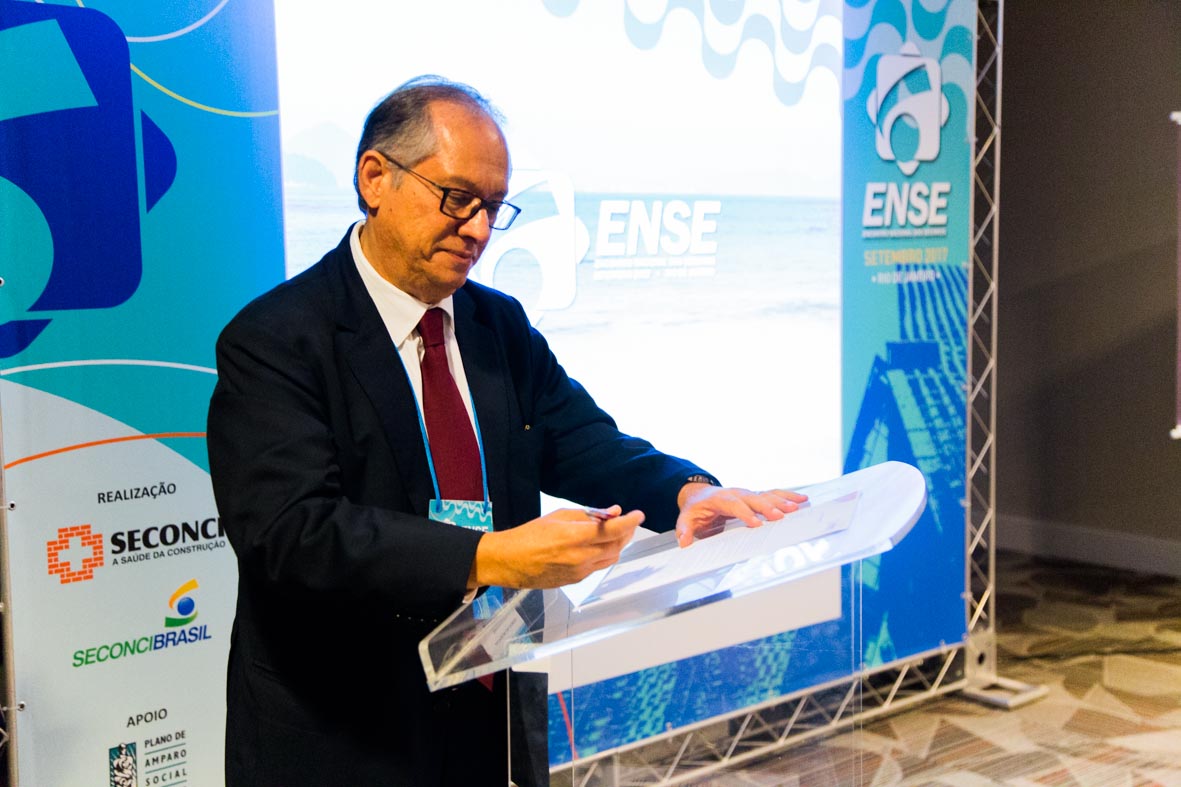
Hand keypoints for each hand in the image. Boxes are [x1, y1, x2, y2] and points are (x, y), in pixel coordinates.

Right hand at [471, 505, 643, 588]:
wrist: (509, 562)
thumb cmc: (530, 534)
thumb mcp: (558, 516)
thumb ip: (588, 515)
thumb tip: (612, 511)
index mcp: (574, 537)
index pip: (613, 530)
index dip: (630, 522)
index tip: (639, 515)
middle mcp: (580, 557)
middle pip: (617, 546)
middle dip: (627, 532)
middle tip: (629, 521)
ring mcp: (579, 572)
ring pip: (611, 558)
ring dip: (618, 545)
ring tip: (616, 532)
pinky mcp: (576, 581)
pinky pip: (598, 566)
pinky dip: (604, 554)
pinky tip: (599, 546)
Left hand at [674, 484, 806, 547]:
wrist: (699, 494)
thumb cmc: (696, 508)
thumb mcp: (686, 518)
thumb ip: (684, 530)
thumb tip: (684, 542)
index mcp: (720, 499)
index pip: (733, 505)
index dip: (745, 513)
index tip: (756, 523)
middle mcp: (736, 493)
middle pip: (753, 498)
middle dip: (767, 507)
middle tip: (781, 516)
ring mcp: (747, 494)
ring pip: (766, 495)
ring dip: (782, 500)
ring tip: (797, 506)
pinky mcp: (755, 497)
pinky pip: (772, 495)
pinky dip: (787, 496)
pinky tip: (802, 499)